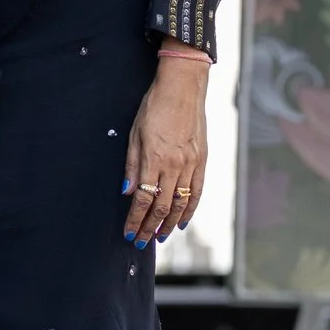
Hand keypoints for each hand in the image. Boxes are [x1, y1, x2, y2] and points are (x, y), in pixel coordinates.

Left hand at [122, 52, 208, 244]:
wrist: (183, 87)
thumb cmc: (154, 106)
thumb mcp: (134, 133)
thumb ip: (131, 165)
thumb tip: (127, 192)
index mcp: (154, 158)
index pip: (143, 199)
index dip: (135, 220)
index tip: (130, 234)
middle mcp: (174, 164)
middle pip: (161, 206)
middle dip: (150, 227)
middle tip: (142, 241)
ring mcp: (191, 163)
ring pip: (180, 203)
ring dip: (169, 223)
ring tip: (160, 236)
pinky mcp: (202, 160)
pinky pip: (196, 191)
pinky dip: (189, 209)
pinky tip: (182, 220)